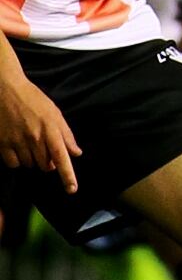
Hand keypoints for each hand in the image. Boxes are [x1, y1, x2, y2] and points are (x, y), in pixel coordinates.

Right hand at [0, 71, 81, 192]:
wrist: (6, 89)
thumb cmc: (33, 100)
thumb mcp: (54, 113)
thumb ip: (66, 134)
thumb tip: (76, 153)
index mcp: (51, 131)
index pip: (62, 158)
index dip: (68, 176)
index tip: (72, 190)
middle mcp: (35, 139)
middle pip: (45, 165)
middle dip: (48, 162)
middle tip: (43, 147)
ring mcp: (17, 142)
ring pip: (29, 165)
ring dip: (32, 159)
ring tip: (28, 142)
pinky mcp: (2, 144)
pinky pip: (13, 164)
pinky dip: (16, 160)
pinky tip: (16, 147)